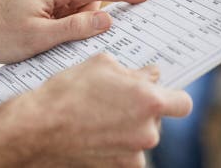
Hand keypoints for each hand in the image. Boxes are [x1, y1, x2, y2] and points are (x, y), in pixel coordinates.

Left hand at [0, 0, 150, 62]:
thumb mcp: (40, 38)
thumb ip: (76, 28)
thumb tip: (107, 19)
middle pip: (85, 3)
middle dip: (84, 24)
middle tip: (65, 42)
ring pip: (72, 10)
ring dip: (68, 29)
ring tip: (43, 44)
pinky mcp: (35, 0)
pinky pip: (59, 13)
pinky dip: (58, 28)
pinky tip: (40, 41)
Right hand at [15, 53, 192, 166]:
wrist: (37, 128)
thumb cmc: (68, 92)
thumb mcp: (102, 64)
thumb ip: (134, 71)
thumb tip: (150, 76)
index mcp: (149, 102)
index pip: (182, 103)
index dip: (172, 97)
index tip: (161, 93)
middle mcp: (147, 132)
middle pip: (158, 120)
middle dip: (143, 110)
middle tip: (118, 99)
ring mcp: (133, 154)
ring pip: (142, 138)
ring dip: (130, 128)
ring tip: (102, 117)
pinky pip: (127, 154)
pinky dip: (118, 145)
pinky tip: (98, 133)